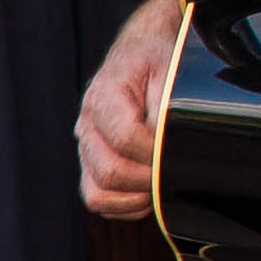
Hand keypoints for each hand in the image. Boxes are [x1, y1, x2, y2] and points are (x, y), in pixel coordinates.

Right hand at [77, 0, 189, 217]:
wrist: (140, 54)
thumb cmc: (157, 62)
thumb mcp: (169, 73)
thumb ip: (166, 110)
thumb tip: (165, 150)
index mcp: (104, 97)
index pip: (125, 138)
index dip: (154, 153)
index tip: (175, 152)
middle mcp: (87, 125)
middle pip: (109, 171)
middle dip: (147, 180)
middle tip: (172, 175)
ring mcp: (86, 147)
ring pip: (97, 193)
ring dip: (133, 199)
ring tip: (158, 189)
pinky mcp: (91, 163)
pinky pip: (99, 199)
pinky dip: (124, 206)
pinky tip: (146, 194)